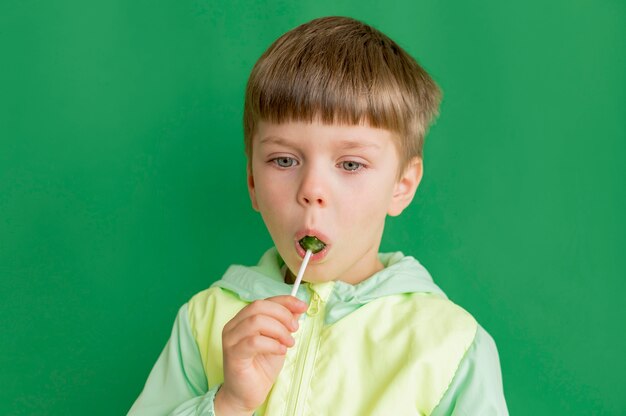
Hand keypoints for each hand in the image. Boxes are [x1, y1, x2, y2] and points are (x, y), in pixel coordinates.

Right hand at [214, 295, 307, 415]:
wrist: (248, 393)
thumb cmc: (261, 366)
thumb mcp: (278, 340)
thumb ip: (285, 324)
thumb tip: (298, 308)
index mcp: (243, 319)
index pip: (264, 301)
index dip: (285, 301)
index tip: (303, 306)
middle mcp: (234, 325)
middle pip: (258, 306)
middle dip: (282, 314)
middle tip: (295, 328)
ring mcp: (231, 339)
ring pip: (256, 321)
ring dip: (278, 330)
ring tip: (288, 343)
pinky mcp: (233, 354)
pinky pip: (254, 342)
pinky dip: (272, 344)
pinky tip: (280, 351)